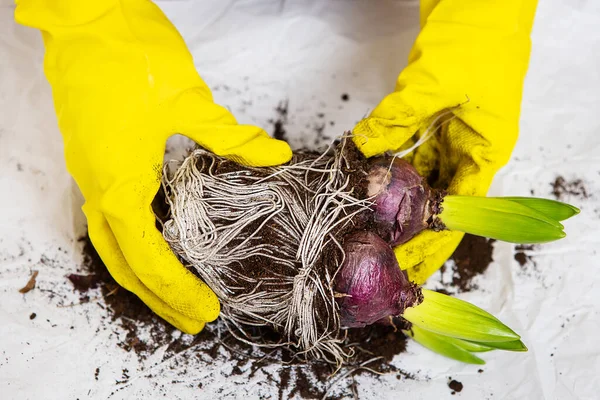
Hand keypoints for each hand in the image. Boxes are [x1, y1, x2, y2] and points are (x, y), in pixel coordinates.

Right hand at [15, 0, 291, 333]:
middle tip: (193, 320)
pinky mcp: (95, 161)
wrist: (86, 18)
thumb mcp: (189, 100)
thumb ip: (232, 138)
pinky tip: (159, 248)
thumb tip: (274, 158)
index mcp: (116, 179)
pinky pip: (109, 219)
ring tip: (176, 298)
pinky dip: (134, 245)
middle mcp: (96, 186)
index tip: (205, 308)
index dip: (176, 288)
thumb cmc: (130, 55)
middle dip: (158, 297)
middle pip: (123, 263)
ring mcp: (90, 175)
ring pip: (112, 245)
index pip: (146, 254)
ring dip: (143, 276)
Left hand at [352, 0, 537, 283]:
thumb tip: (362, 148)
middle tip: (381, 254)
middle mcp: (470, 146)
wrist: (478, 0)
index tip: (411, 269)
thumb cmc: (477, 37)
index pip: (460, 211)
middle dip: (410, 227)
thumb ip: (396, 120)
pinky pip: (409, 149)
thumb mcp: (434, 83)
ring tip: (370, 224)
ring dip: (396, 196)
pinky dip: (389, 163)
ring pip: (420, 176)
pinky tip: (368, 178)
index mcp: (486, 149)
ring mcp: (450, 132)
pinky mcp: (432, 117)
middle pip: (438, 200)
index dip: (435, 243)